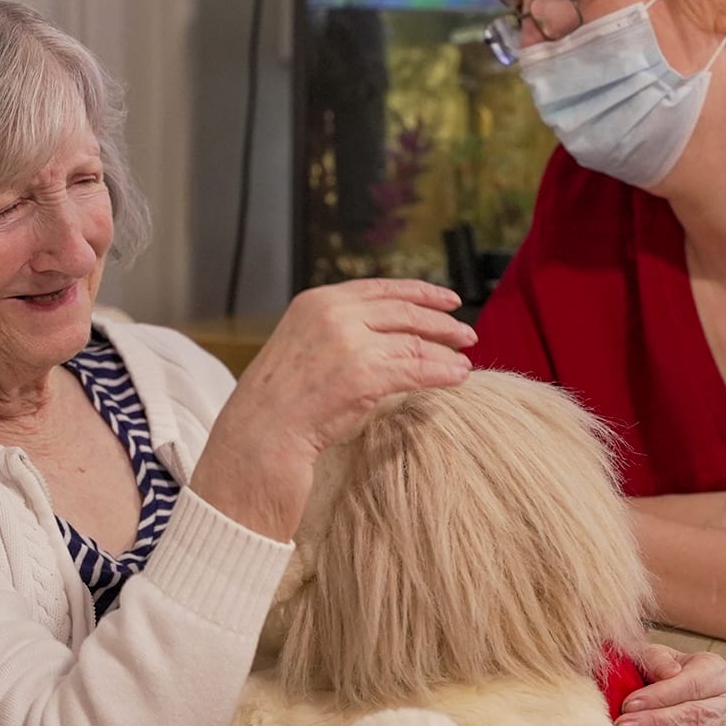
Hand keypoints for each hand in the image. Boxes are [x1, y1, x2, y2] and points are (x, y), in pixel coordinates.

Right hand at [194, 280, 473, 539]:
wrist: (258, 436)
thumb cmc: (279, 402)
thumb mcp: (303, 346)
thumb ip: (338, 330)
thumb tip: (386, 332)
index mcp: (317, 301)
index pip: (381, 288)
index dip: (420, 292)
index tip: (448, 299)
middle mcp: (333, 313)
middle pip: (403, 311)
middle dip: (441, 322)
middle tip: (466, 334)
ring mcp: (349, 342)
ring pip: (413, 342)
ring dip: (445, 352)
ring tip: (464, 363)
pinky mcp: (364, 374)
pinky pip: (415, 370)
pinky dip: (441, 373)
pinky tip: (456, 378)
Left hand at [613, 642, 725, 725]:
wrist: (663, 698)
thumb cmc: (656, 674)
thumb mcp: (653, 657)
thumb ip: (657, 659)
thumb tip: (669, 673)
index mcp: (716, 671)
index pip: (691, 684)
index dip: (659, 696)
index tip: (628, 705)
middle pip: (697, 716)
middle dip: (657, 724)